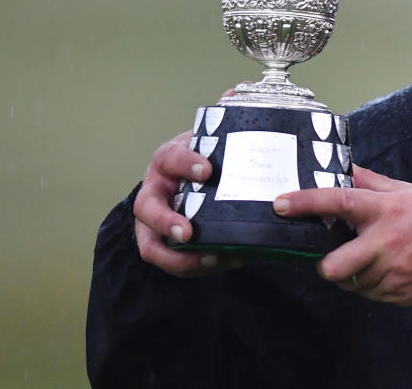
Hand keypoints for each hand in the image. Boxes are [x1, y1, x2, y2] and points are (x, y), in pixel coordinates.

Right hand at [133, 131, 238, 276]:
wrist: (199, 173)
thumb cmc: (208, 158)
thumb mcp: (213, 146)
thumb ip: (227, 151)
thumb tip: (265, 156)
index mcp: (167, 161)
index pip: (170, 158)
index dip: (185, 164)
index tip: (207, 170)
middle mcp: (154, 191)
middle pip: (146, 209)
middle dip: (166, 223)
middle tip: (188, 234)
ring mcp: (154, 221)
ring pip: (153, 246)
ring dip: (182, 257)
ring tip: (215, 258)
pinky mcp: (165, 243)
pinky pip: (175, 261)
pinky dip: (199, 265)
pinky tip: (228, 260)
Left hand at [273, 166, 411, 305]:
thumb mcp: (411, 193)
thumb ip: (373, 183)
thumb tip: (344, 169)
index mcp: (388, 210)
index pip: (338, 202)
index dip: (305, 203)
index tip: (281, 203)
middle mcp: (387, 242)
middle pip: (333, 266)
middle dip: (327, 265)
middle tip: (334, 256)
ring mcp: (393, 273)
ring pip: (353, 281)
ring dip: (357, 273)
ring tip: (380, 258)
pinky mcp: (399, 295)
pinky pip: (371, 293)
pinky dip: (374, 283)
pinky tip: (394, 270)